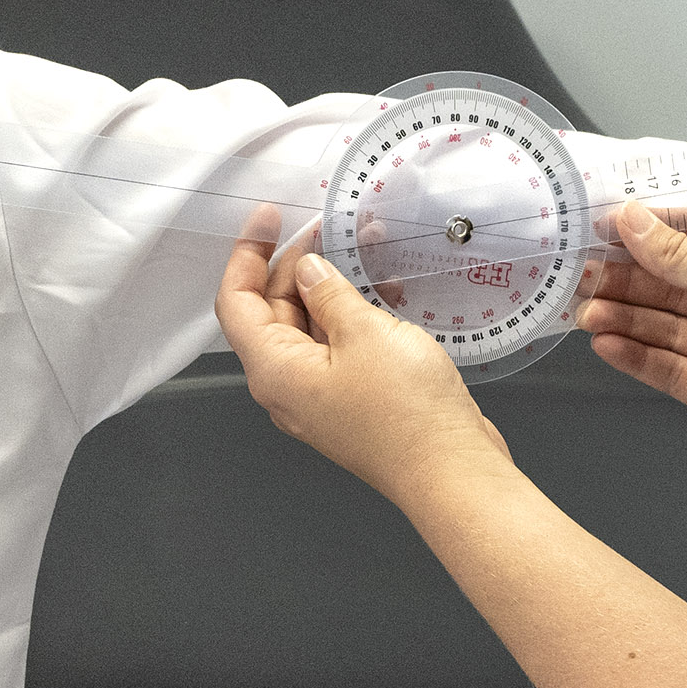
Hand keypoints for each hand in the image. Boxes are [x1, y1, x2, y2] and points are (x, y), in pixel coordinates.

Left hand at [215, 226, 518, 509]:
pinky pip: (336, 348)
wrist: (451, 471)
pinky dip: (350, 316)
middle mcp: (287, 387)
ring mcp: (319, 397)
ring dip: (328, 288)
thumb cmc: (406, 413)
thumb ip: (328, 293)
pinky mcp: (350, 402)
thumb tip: (306, 270)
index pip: (235, 301)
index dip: (246, 253)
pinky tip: (382, 293)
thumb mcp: (364, 332)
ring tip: (362, 251)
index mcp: (273, 370)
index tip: (268, 216)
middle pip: (270, 313)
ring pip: (308, 329)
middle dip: (293, 265)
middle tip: (325, 228)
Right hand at [576, 205, 686, 495]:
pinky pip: (666, 367)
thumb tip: (633, 220)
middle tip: (582, 271)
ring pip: (665, 325)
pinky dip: (634, 354)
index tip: (607, 226)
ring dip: (623, 315)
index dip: (654, 231)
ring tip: (585, 309)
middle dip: (629, 276)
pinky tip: (604, 342)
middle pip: (675, 282)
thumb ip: (680, 252)